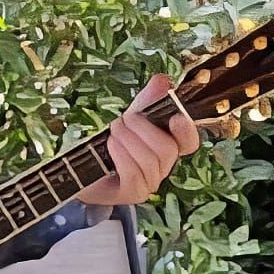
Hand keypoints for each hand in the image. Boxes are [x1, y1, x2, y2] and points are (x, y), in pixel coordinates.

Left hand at [75, 74, 200, 207]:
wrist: (84, 168)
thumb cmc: (113, 142)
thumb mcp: (131, 116)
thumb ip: (147, 100)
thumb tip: (163, 81)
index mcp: (169, 145)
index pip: (189, 142)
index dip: (187, 131)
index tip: (176, 117)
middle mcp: (163, 166)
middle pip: (168, 149)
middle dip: (142, 128)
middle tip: (122, 120)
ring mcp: (150, 182)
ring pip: (149, 160)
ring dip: (127, 139)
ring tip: (113, 132)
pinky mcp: (134, 193)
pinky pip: (133, 173)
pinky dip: (120, 154)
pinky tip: (110, 146)